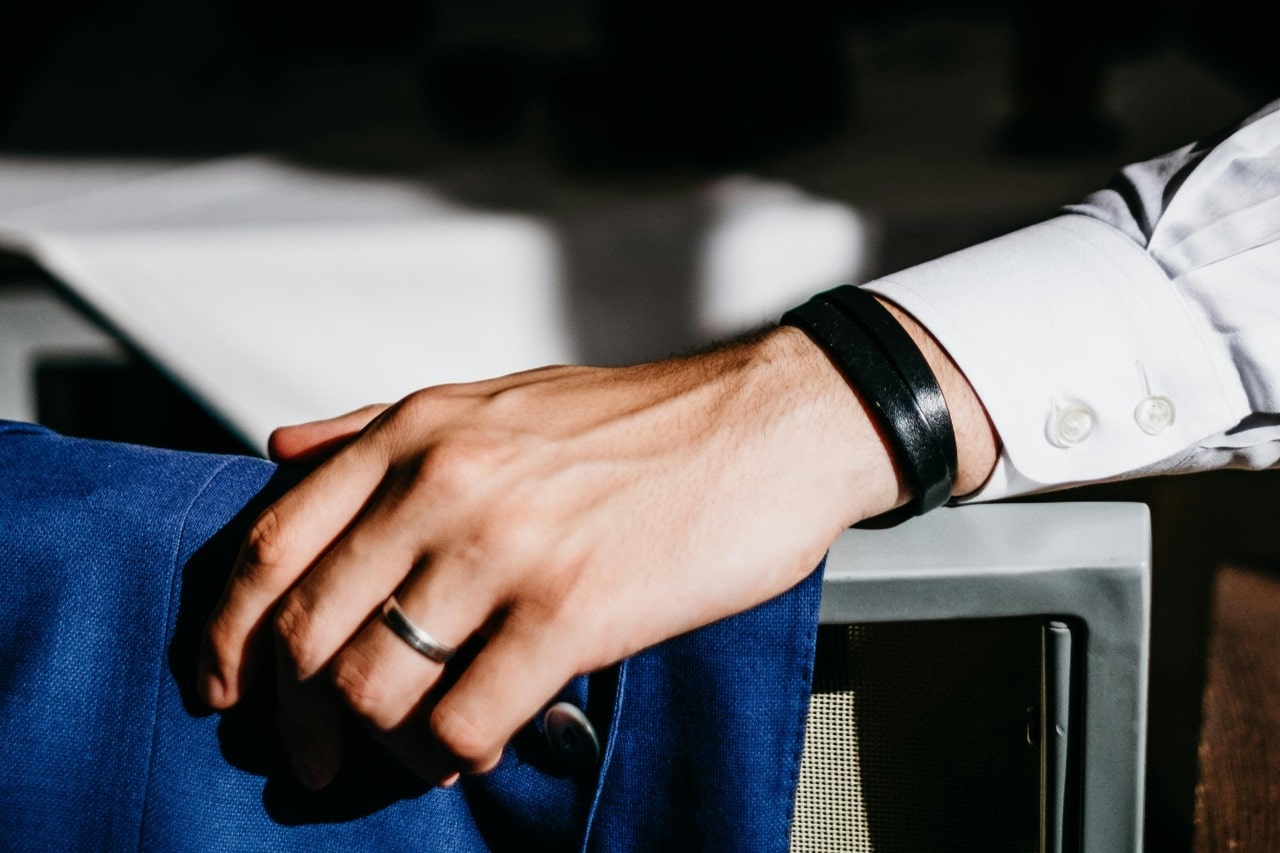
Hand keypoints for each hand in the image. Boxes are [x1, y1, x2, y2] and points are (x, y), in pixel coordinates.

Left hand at [197, 319, 994, 788]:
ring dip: (378, 743)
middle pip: (307, 629)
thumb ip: (379, 425)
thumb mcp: (494, 398)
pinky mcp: (574, 608)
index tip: (228, 683)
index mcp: (418, 432)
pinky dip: (454, 752)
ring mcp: (507, 546)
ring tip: (412, 748)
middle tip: (307, 753)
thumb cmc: (641, 422)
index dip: (230, 633)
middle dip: (293, 716)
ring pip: (376, 685)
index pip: (273, 546)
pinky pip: (466, 718)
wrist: (767, 424)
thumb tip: (284, 453)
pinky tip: (479, 741)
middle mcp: (445, 482)